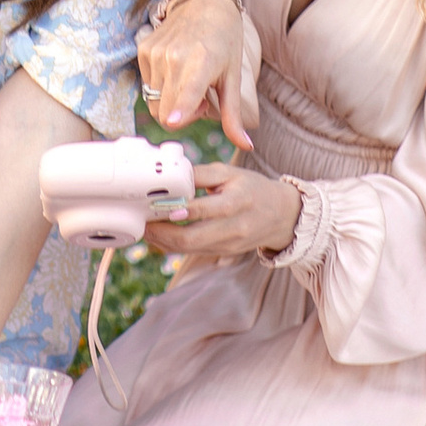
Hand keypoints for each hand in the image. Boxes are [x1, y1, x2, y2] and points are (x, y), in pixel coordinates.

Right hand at [139, 0, 259, 149]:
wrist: (205, 4)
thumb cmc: (224, 41)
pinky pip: (146, 86)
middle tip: (200, 100)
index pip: (182, 97)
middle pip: (164, 113)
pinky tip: (177, 71)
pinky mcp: (143, 50)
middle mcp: (173, 58)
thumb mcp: (232, 78)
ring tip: (189, 83)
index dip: (178, 115)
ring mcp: (155, 53)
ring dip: (171, 101)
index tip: (175, 122)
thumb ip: (233, 116)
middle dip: (182, 116)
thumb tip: (246, 146)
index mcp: (199, 64)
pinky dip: (161, 87)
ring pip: (154, 103)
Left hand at [142, 155, 298, 266]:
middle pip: (191, 239)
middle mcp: (233, 228)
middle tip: (143, 223)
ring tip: (147, 228)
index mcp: (235, 202)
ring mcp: (229, 244)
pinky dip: (175, 246)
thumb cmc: (252, 189)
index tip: (152, 205)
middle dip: (161, 234)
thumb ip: (199, 174)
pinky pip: (194, 252)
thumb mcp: (230, 173)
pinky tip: (162, 235)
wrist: (281, 215)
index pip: (200, 210)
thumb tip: (170, 173)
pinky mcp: (225, 252)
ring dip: (164, 241)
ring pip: (189, 249)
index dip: (173, 211)